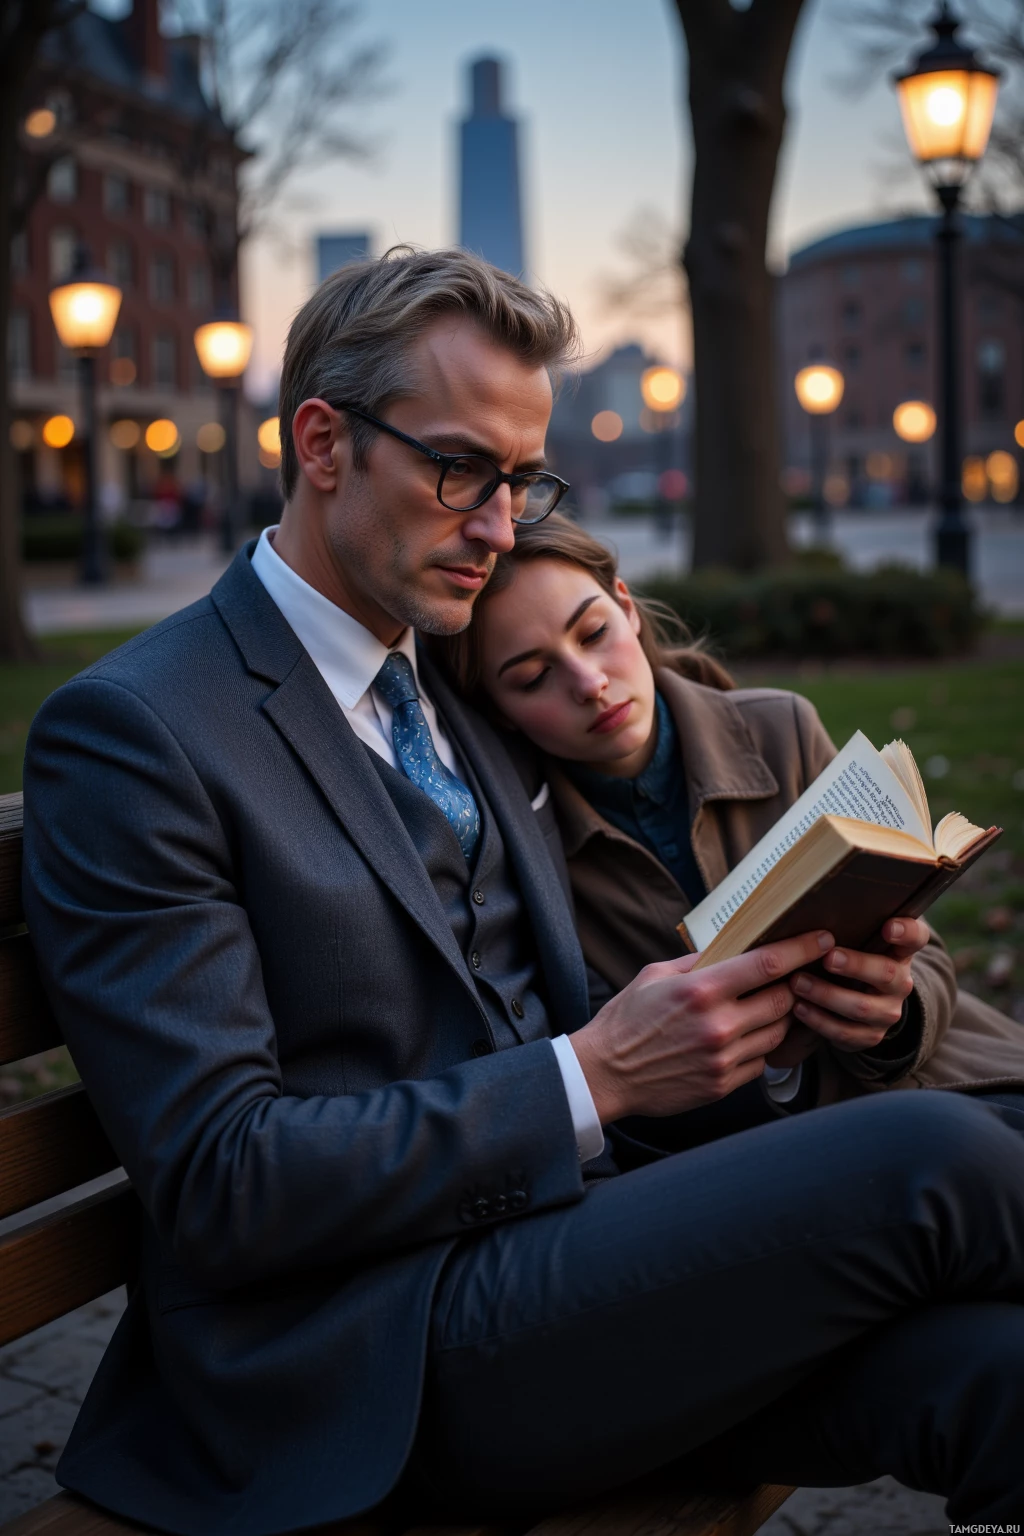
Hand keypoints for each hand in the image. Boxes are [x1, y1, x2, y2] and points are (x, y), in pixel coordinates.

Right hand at [570, 929, 834, 1122]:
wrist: (605, 1074)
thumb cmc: (627, 1020)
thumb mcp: (655, 976)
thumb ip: (699, 963)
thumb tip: (735, 948)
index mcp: (701, 990)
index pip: (768, 964)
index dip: (802, 949)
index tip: (823, 939)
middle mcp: (718, 1025)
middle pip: (784, 999)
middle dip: (793, 985)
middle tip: (792, 976)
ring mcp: (724, 1059)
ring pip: (779, 1032)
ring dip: (779, 1017)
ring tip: (764, 1007)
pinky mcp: (723, 1085)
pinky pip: (762, 1061)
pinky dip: (760, 1046)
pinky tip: (743, 1037)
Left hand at [787, 917, 929, 1053]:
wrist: (858, 998)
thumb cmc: (850, 955)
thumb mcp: (856, 939)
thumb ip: (848, 923)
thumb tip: (810, 900)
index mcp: (900, 951)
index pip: (916, 936)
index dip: (906, 932)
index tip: (888, 927)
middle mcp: (900, 982)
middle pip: (886, 974)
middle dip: (856, 966)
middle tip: (828, 958)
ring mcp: (887, 1011)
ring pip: (862, 1007)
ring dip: (827, 995)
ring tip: (798, 983)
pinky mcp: (870, 1035)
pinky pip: (846, 1033)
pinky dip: (819, 1021)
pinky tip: (798, 1007)